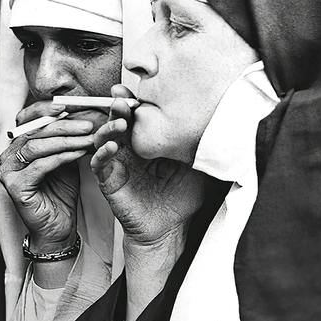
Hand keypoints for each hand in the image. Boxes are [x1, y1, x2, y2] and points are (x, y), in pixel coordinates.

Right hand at [0, 101, 98, 250]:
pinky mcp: (14, 186)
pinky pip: (40, 165)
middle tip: (89, 124)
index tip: (70, 105)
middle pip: (34, 131)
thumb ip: (65, 138)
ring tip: (88, 137)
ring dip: (66, 140)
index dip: (46, 109)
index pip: (26, 118)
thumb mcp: (64, 158)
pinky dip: (61, 157)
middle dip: (65, 125)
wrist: (57, 227)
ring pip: (37, 146)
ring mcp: (8, 171)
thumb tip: (81, 112)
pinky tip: (79, 153)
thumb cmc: (60, 193)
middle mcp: (8, 156)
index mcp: (17, 145)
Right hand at [90, 85, 203, 247]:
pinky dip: (101, 153)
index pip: (139, 117)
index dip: (136, 102)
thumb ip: (199, 147)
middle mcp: (130, 150)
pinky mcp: (109, 181)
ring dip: (109, 127)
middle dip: (119, 107)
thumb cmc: (181, 200)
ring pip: (104, 138)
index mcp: (148, 143)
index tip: (138, 90)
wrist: (170, 230)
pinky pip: (99, 164)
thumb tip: (221, 125)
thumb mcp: (196, 167)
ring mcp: (118, 164)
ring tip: (120, 122)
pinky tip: (111, 148)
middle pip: (119, 121)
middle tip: (124, 99)